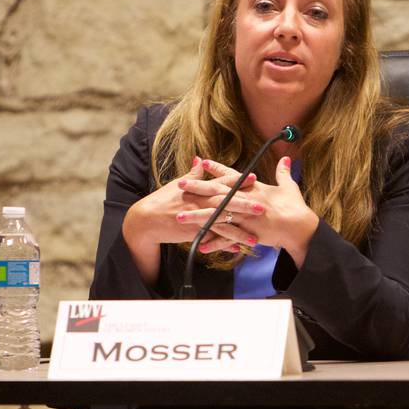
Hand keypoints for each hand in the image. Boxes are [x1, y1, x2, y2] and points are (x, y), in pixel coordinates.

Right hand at [123, 156, 255, 249]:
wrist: (146, 220)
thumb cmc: (163, 200)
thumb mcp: (178, 184)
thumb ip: (194, 174)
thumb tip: (201, 159)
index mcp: (199, 189)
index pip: (221, 182)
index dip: (237, 180)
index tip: (254, 177)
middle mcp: (200, 202)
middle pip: (225, 202)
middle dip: (244, 205)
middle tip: (261, 206)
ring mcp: (197, 218)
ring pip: (221, 224)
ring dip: (238, 230)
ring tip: (254, 236)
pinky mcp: (192, 232)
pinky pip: (211, 239)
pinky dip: (224, 244)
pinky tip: (238, 249)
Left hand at [177, 157, 318, 267]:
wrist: (300, 228)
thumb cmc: (295, 208)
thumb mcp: (289, 187)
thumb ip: (283, 173)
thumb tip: (286, 158)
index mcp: (254, 188)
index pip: (231, 176)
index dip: (216, 169)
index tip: (202, 162)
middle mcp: (246, 200)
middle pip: (217, 193)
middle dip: (197, 188)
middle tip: (179, 184)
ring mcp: (245, 217)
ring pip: (216, 215)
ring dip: (197, 216)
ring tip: (179, 216)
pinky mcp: (247, 233)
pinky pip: (226, 238)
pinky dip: (213, 242)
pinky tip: (199, 244)